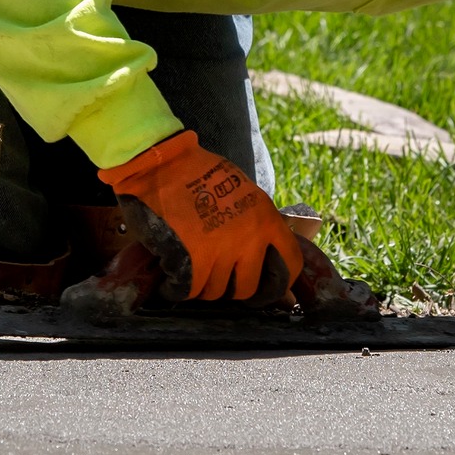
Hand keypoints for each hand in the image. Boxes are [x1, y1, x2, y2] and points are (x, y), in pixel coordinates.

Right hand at [97, 131, 303, 303]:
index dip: (279, 282)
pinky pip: (188, 290)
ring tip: (188, 273)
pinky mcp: (193, 259)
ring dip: (199, 288)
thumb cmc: (198, 172)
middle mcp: (250, 237)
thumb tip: (259, 254)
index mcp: (266, 218)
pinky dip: (176, 290)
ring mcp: (222, 249)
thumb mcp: (242, 191)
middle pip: (247, 288)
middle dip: (228, 289)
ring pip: (214, 292)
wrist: (163, 162)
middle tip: (214, 280)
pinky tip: (170, 281)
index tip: (265, 288)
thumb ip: (254, 222)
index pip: (290, 263)